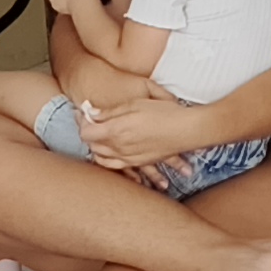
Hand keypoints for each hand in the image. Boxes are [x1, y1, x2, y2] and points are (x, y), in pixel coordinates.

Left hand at [72, 92, 197, 174]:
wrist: (188, 130)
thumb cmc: (163, 113)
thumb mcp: (134, 104)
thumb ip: (109, 112)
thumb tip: (91, 113)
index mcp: (116, 131)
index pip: (86, 131)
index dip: (82, 121)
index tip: (84, 112)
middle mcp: (119, 148)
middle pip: (91, 144)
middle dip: (88, 131)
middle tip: (90, 120)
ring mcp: (129, 158)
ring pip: (101, 157)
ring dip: (96, 146)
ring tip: (100, 135)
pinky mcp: (138, 163)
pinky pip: (116, 166)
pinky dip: (108, 160)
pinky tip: (110, 152)